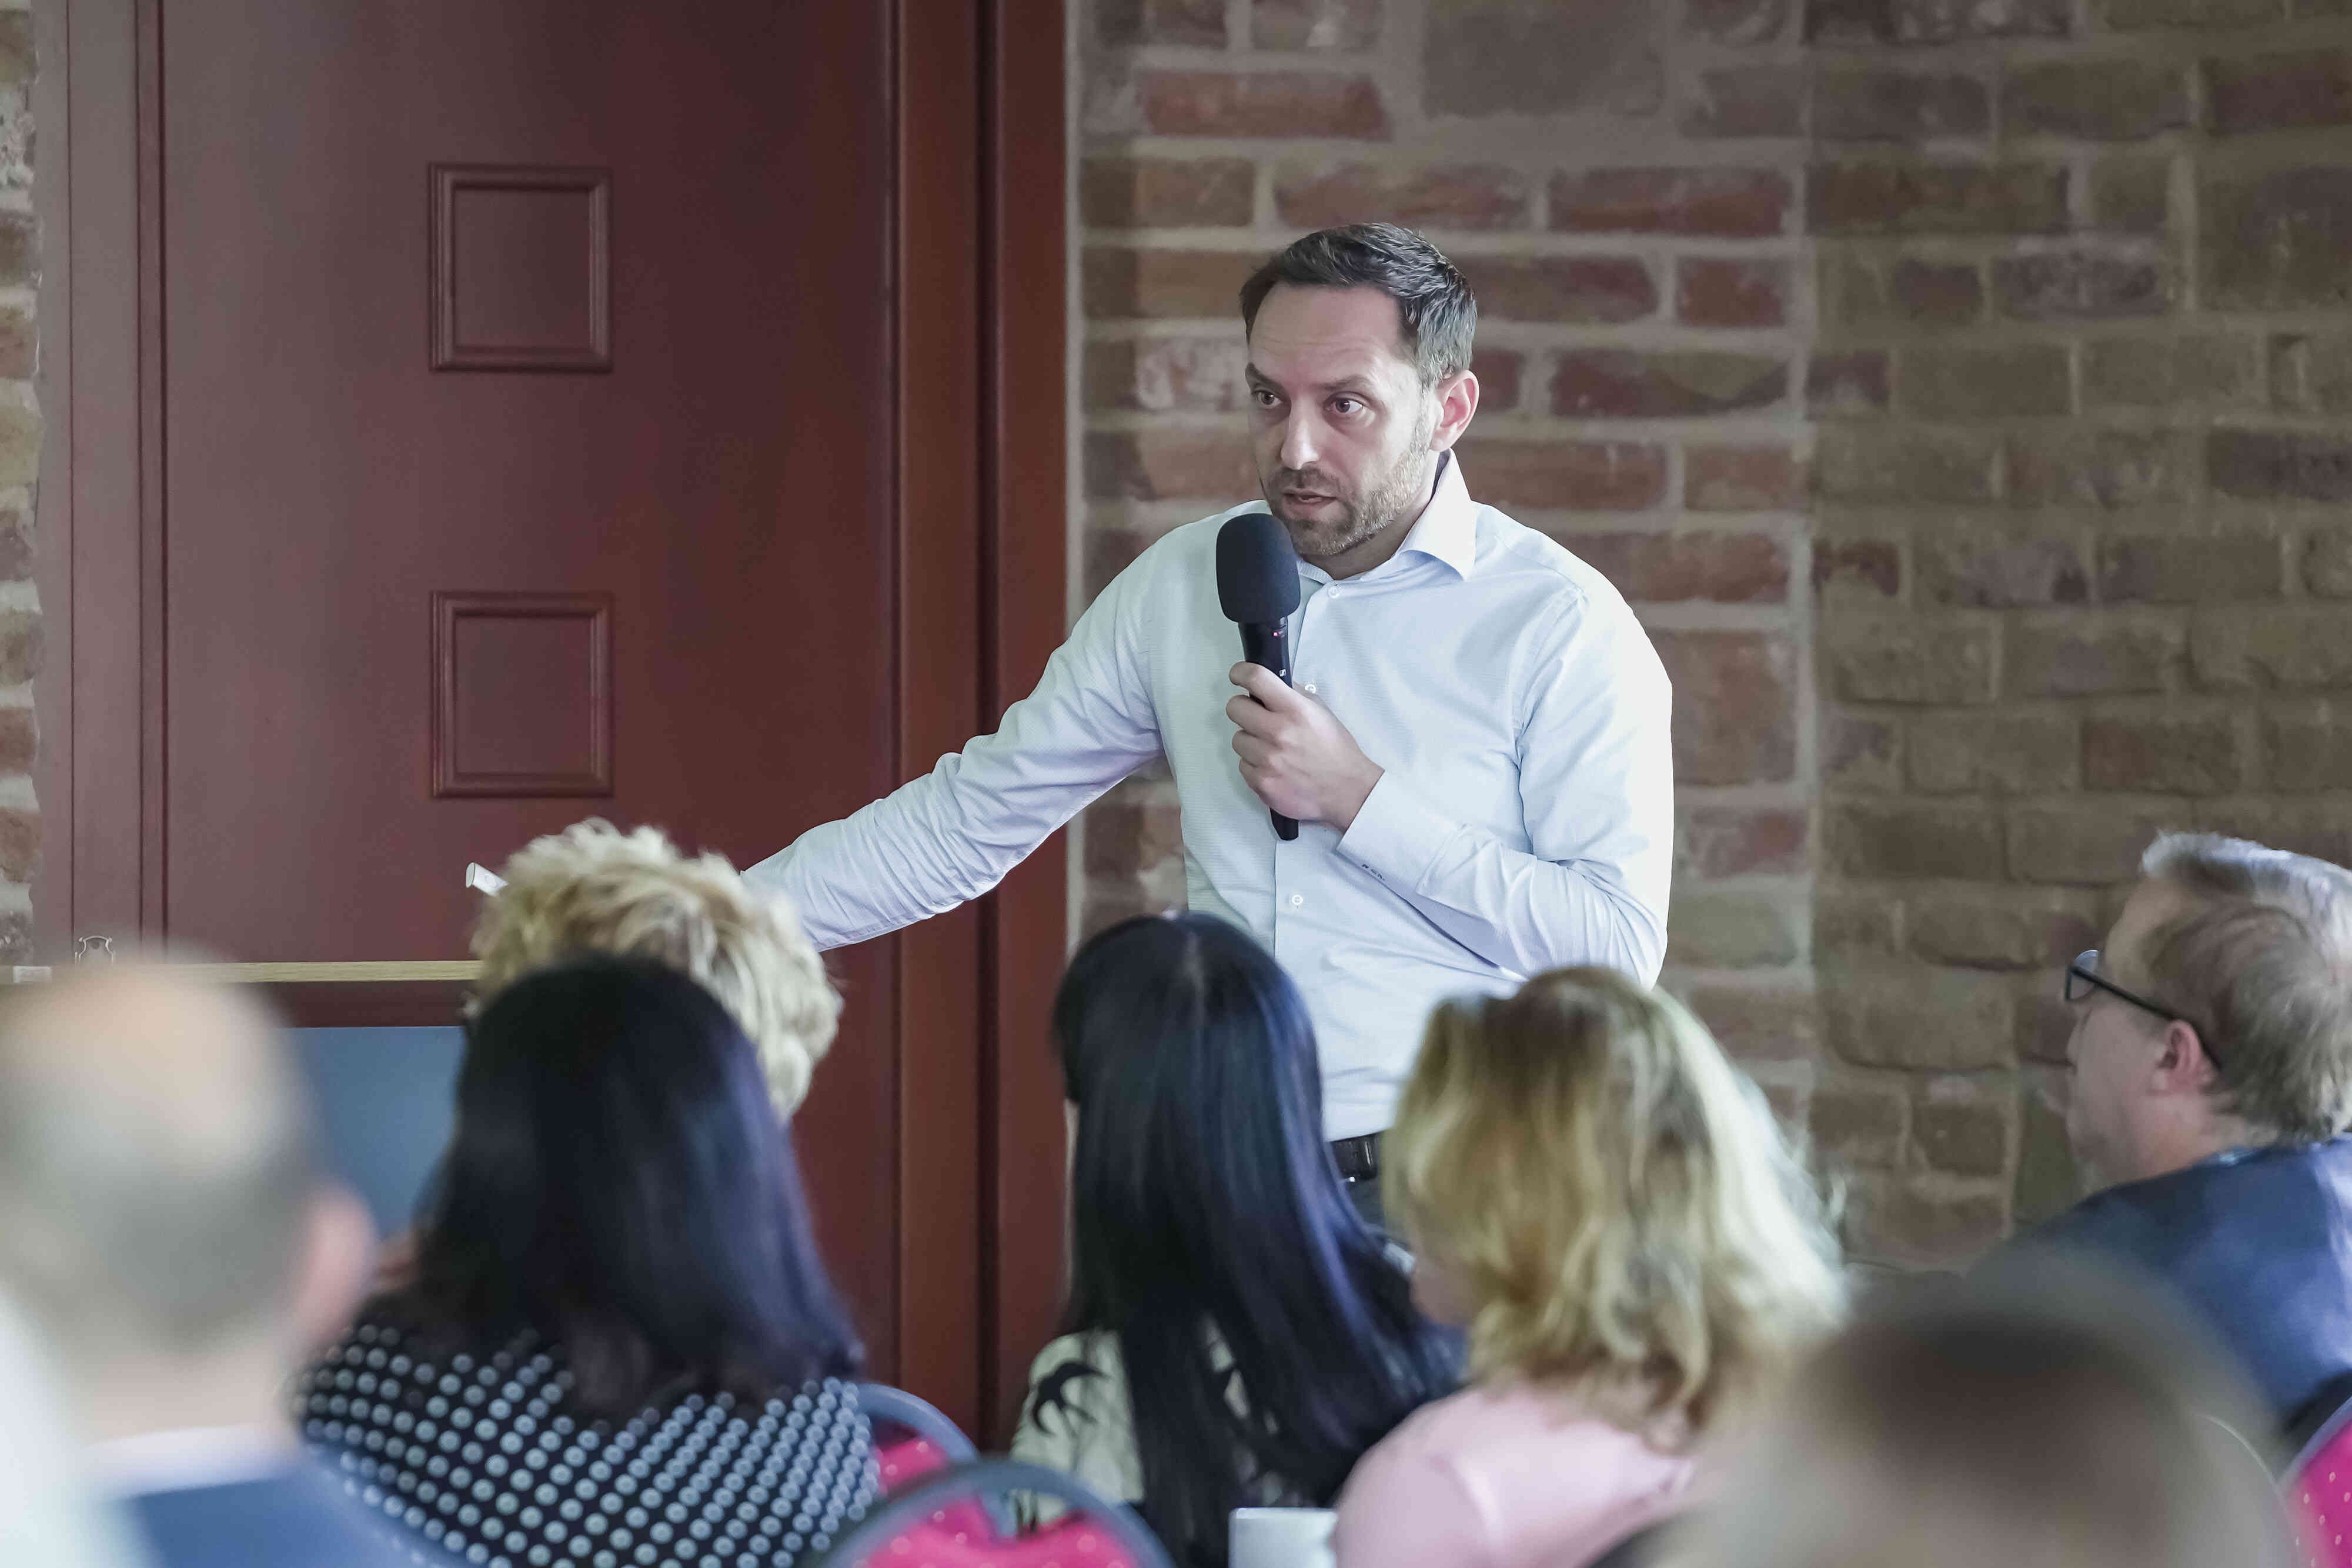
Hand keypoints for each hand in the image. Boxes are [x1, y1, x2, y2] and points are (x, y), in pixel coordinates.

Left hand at [1226, 663, 1383, 830]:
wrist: (1347, 791)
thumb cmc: (1335, 749)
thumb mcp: (1321, 712)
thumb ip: (1294, 694)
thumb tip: (1269, 683)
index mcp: (1295, 710)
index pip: (1255, 678)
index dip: (1240, 672)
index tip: (1238, 675)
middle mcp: (1278, 732)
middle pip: (1235, 708)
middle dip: (1243, 709)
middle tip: (1255, 717)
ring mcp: (1268, 760)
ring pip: (1238, 739)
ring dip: (1251, 741)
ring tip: (1272, 749)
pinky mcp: (1261, 783)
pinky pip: (1243, 765)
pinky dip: (1255, 765)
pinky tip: (1274, 768)